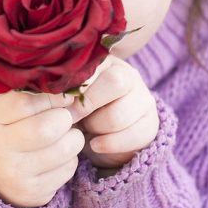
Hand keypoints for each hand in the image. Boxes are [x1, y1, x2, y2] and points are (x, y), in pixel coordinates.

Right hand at [0, 90, 84, 207]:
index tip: (61, 96)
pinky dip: (69, 158)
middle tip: (63, 118)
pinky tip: (55, 155)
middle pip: (48, 129)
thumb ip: (33, 96)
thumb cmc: (1, 129)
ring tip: (61, 136)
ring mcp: (17, 177)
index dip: (51, 97)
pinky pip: (69, 168)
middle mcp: (0, 152)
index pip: (26, 104)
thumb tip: (74, 98)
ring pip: (66, 149)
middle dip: (65, 118)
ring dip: (72, 138)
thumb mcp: (3, 106)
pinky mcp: (35, 193)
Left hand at [65, 55, 158, 172]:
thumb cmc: (77, 111)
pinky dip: (109, 144)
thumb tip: (57, 95)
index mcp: (105, 62)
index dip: (78, 82)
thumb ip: (63, 90)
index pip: (96, 63)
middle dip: (89, 103)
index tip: (62, 100)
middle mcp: (129, 74)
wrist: (98, 137)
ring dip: (97, 126)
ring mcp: (143, 98)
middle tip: (73, 117)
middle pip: (115, 82)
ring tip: (86, 129)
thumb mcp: (68, 98)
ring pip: (120, 114)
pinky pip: (133, 135)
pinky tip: (95, 145)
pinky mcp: (151, 123)